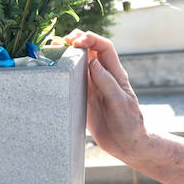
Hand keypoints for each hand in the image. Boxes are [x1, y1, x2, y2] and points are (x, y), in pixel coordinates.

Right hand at [65, 30, 147, 161]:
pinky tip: (54, 70)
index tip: (77, 40)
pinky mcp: (84, 97)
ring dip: (69, 54)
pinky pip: (73, 80)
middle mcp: (104, 77)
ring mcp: (93, 86)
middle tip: (64, 40)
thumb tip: (92, 62)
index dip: (92, 39)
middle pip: (91, 51)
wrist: (127, 144)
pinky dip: (64, 72)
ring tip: (55, 49)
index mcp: (116, 75)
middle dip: (79, 40)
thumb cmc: (128, 124)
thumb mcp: (119, 103)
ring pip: (80, 64)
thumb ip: (107, 83)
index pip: (105, 48)